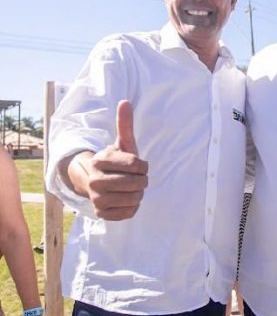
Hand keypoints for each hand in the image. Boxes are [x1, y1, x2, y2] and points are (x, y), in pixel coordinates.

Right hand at [69, 100, 148, 219]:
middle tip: (138, 178)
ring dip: (139, 194)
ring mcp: (96, 199)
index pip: (136, 164)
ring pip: (135, 199)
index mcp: (99, 161)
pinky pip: (129, 213)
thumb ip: (124, 124)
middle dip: (143, 180)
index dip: (143, 166)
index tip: (139, 165)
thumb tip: (125, 102)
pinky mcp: (101, 214)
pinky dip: (132, 207)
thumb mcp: (122, 143)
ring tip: (131, 188)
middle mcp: (94, 180)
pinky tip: (126, 199)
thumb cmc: (116, 161)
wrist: (97, 182)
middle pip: (137, 183)